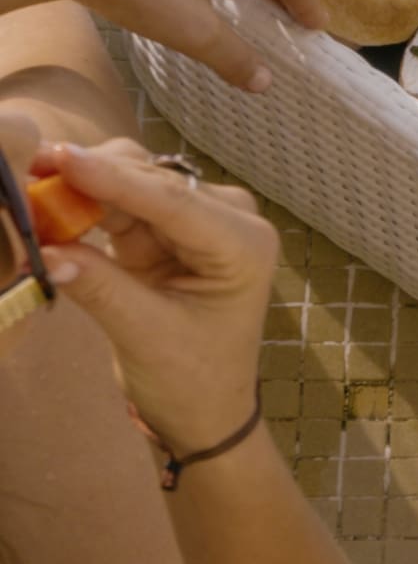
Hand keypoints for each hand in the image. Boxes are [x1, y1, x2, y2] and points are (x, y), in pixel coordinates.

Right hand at [34, 140, 275, 444]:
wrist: (202, 406)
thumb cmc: (191, 379)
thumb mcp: (145, 336)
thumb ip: (99, 287)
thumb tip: (47, 248)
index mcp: (244, 245)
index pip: (173, 202)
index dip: (113, 178)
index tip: (63, 157)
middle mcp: (228, 221)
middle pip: (150, 181)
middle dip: (88, 176)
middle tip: (26, 174)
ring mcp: (195, 221)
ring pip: (129, 183)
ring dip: (78, 185)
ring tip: (29, 190)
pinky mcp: (162, 229)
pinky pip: (115, 204)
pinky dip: (80, 204)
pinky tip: (44, 204)